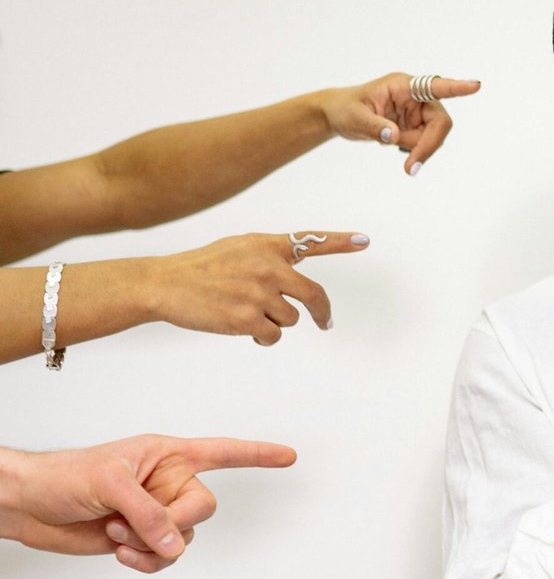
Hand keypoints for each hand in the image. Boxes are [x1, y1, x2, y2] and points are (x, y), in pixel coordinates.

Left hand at [0, 435, 295, 572]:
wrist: (30, 505)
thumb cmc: (63, 476)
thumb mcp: (109, 484)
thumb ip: (148, 512)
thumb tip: (174, 543)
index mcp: (167, 455)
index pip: (224, 452)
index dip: (258, 455)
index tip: (289, 456)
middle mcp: (168, 483)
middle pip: (204, 509)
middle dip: (175, 522)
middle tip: (143, 522)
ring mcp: (156, 513)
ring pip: (185, 539)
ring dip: (154, 544)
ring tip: (117, 533)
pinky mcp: (142, 539)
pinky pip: (166, 557)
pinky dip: (147, 560)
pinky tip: (121, 551)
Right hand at [149, 231, 368, 344]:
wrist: (163, 284)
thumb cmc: (202, 269)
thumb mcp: (238, 249)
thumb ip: (270, 258)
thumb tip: (296, 286)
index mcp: (266, 245)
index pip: (310, 241)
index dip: (340, 242)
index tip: (365, 241)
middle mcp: (268, 266)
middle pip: (314, 295)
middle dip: (321, 313)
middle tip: (325, 323)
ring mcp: (259, 293)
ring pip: (291, 319)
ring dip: (275, 322)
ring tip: (245, 312)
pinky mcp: (248, 318)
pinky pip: (274, 335)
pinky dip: (263, 338)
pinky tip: (242, 327)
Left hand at [320, 72, 480, 175]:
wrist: (339, 115)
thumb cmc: (345, 109)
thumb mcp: (354, 118)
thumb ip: (374, 126)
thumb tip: (393, 137)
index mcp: (403, 86)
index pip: (434, 86)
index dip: (456, 88)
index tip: (476, 86)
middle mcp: (416, 97)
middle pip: (439, 123)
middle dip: (428, 145)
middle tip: (410, 168)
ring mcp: (418, 112)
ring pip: (433, 136)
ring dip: (418, 149)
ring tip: (390, 147)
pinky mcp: (417, 125)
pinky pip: (426, 143)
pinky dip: (414, 151)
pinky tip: (395, 145)